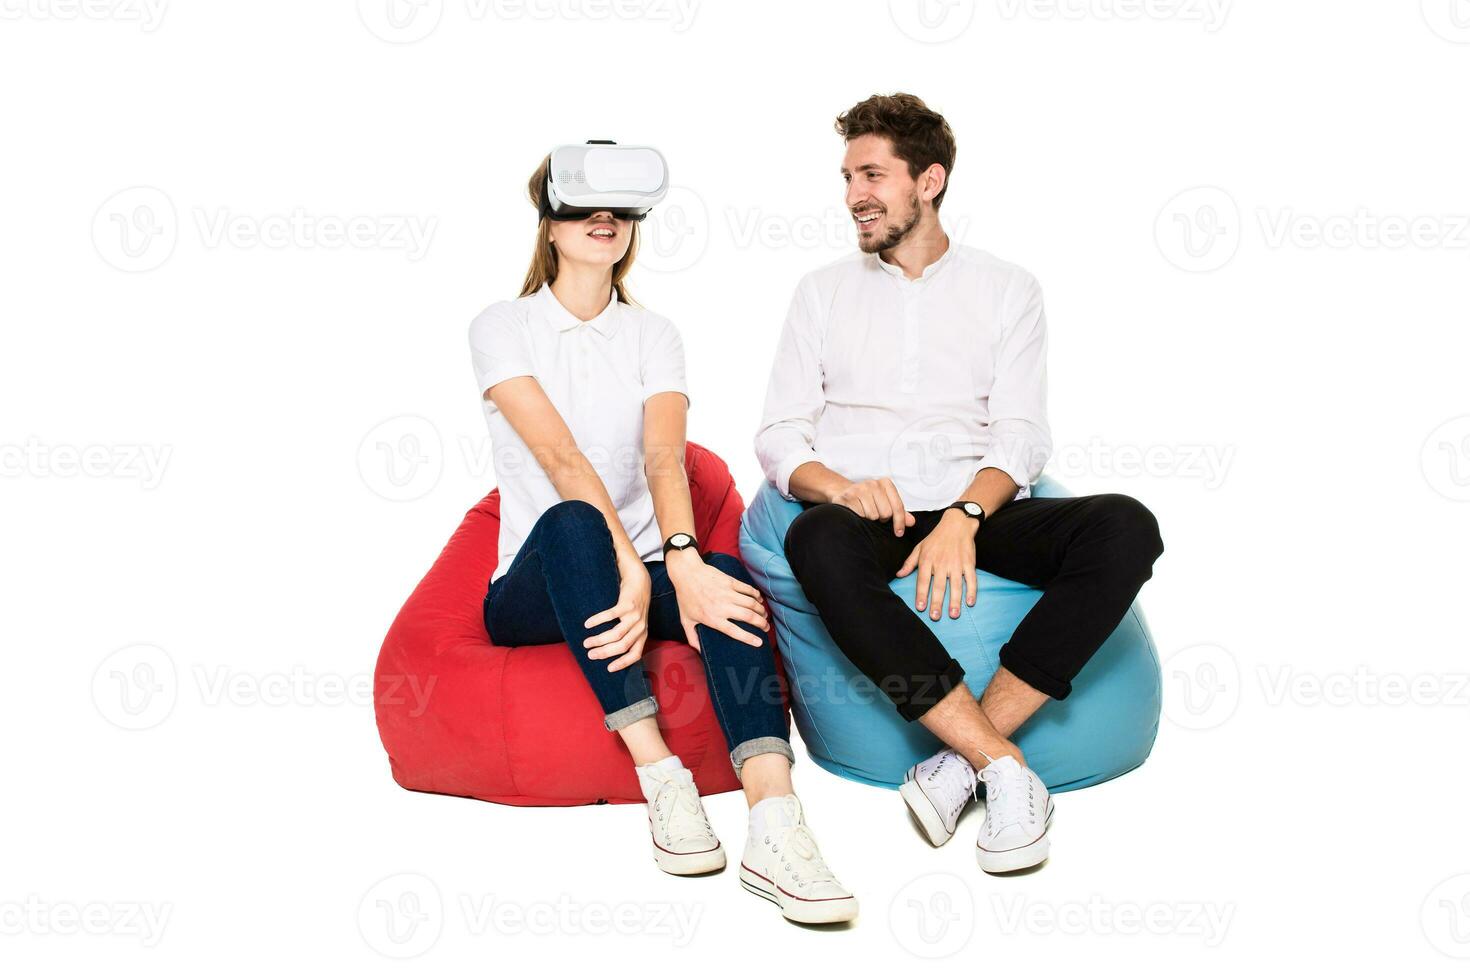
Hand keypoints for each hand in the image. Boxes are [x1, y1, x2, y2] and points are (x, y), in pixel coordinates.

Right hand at [583, 556, 651, 671]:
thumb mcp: (636, 623)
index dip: (623, 663)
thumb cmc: (635, 605)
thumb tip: (608, 651)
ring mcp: (635, 616)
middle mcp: (640, 627)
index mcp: (642, 634)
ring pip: (616, 634)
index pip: (635, 654)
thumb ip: (628, 635)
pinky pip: (611, 616)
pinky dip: (597, 621)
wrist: (640, 581)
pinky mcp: (628, 604)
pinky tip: (587, 624)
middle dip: (604, 652)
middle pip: (622, 646)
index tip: (608, 669)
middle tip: (590, 654)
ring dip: (599, 640)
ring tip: (586, 641)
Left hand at [666, 551, 768, 650]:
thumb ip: (692, 637)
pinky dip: (756, 595)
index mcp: (712, 618)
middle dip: (762, 623)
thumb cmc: (685, 597)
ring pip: (751, 603)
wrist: (687, 573)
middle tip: (766, 628)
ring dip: (761, 610)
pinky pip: (748, 589)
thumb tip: (700, 652)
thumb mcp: (685, 620)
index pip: (734, 632)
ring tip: (764, 615)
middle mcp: (722, 607)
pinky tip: (759, 600)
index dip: (749, 638)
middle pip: (749, 617)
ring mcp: (728, 593)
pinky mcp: (730, 582)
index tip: (759, 642)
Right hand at [830, 476, 915, 536]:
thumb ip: (899, 513)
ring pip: (872, 515)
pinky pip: (859, 515)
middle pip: (886, 512)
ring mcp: (859, 489)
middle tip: (875, 516)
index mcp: (885, 483)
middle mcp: (873, 484)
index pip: (898, 506)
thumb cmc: (869, 500)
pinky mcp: (847, 496)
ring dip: (869, 519)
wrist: (845, 493)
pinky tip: (856, 514)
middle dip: (881, 519)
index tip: (899, 533)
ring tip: (865, 514)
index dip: (900, 522)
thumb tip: (912, 522)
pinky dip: (859, 518)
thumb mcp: (886, 503)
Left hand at [897, 509, 978, 620]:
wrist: (957, 523)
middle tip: (935, 616)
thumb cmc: (936, 537)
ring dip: (955, 601)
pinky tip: (970, 602)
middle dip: (937, 602)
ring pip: (956, 585)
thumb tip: (898, 575)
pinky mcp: (969, 562)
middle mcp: (941, 563)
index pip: (923, 580)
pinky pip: (971, 579)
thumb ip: (909, 563)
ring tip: (953, 614)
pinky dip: (972, 591)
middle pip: (939, 586)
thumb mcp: (919, 547)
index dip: (921, 594)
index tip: (920, 607)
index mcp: (927, 560)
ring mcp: (957, 563)